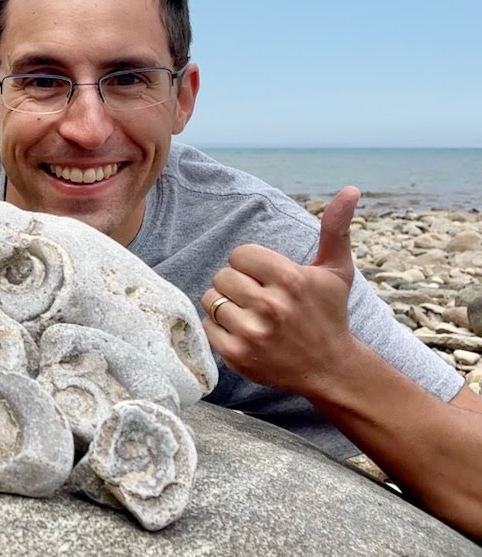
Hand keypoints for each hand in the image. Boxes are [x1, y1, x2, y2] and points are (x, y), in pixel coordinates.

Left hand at [201, 187, 361, 394]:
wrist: (331, 368)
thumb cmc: (329, 314)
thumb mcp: (336, 270)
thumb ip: (336, 229)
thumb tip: (350, 188)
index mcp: (290, 279)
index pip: (239, 254)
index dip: (251, 265)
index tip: (267, 278)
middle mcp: (271, 305)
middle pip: (222, 276)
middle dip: (237, 284)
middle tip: (257, 298)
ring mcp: (253, 332)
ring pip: (210, 299)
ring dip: (224, 304)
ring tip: (249, 314)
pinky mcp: (238, 354)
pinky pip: (206, 326)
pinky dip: (218, 327)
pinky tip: (241, 331)